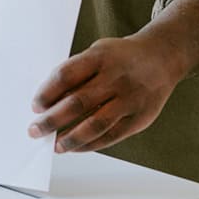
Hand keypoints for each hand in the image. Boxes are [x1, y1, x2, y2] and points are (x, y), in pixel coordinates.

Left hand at [28, 35, 182, 152]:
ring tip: (56, 145)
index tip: (35, 106)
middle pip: (77, 102)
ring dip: (71, 138)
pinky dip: (91, 145)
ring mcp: (130, 98)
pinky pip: (112, 136)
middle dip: (52, 120)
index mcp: (100, 57)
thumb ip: (77, 72)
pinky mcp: (140, 117)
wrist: (163, 57)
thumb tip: (49, 101)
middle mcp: (116, 77)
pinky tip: (76, 147)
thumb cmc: (122, 57)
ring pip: (95, 124)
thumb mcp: (98, 52)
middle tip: (36, 130)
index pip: (66, 75)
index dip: (47, 92)